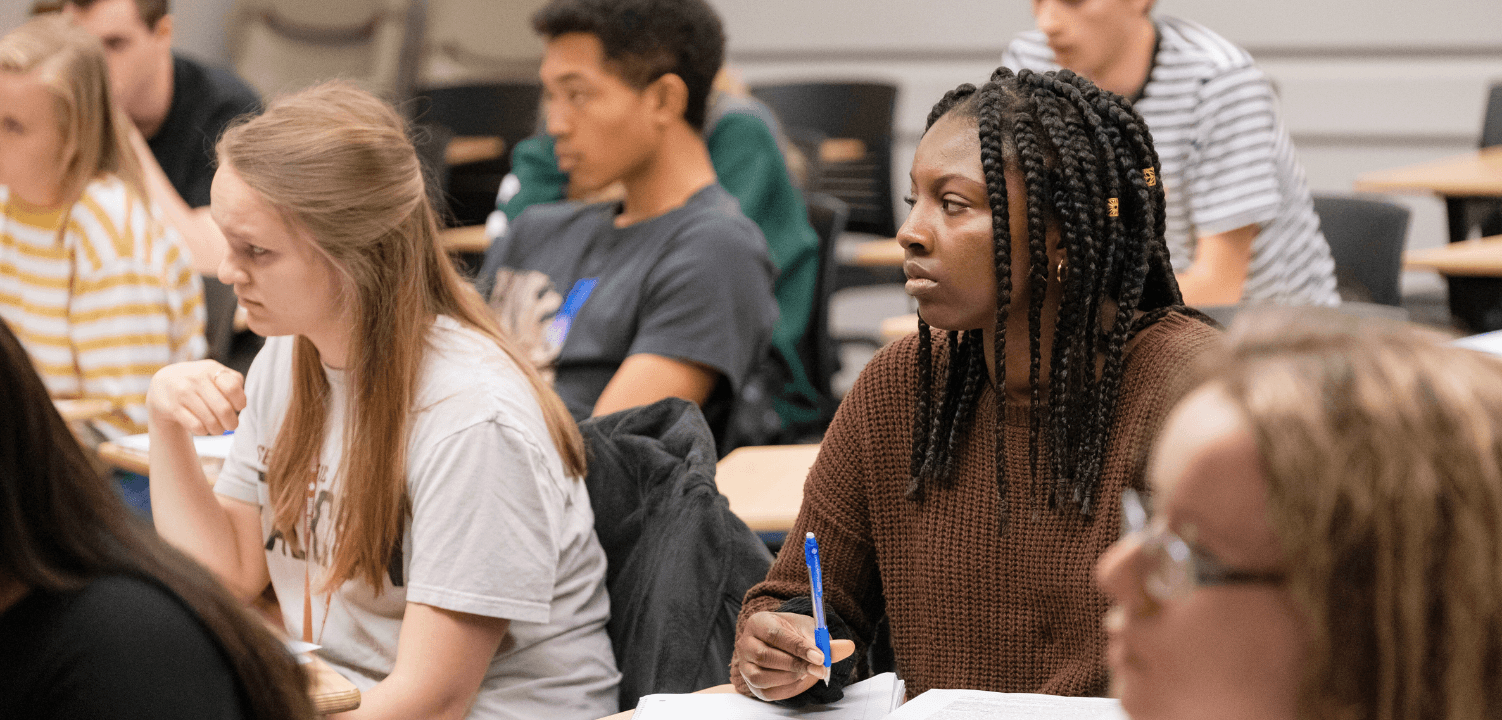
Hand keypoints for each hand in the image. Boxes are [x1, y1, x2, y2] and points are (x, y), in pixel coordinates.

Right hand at [147, 360, 246, 435]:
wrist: (162, 384)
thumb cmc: (197, 381)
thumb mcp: (212, 373)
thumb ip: (232, 381)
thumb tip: (242, 401)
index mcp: (210, 369)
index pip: (233, 388)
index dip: (240, 402)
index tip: (238, 407)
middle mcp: (196, 379)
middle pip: (223, 409)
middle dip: (232, 422)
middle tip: (231, 425)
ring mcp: (182, 393)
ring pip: (210, 420)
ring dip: (218, 429)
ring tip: (218, 429)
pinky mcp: (172, 407)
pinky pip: (196, 426)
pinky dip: (203, 431)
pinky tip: (203, 428)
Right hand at [731, 611, 856, 701]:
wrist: (781, 645)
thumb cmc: (794, 634)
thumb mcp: (809, 630)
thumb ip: (825, 640)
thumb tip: (848, 647)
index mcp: (758, 622)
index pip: (776, 635)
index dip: (798, 647)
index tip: (819, 657)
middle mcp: (745, 643)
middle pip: (767, 657)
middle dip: (797, 664)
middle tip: (820, 669)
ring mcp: (745, 665)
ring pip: (765, 676)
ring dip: (791, 676)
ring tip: (806, 671)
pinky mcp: (750, 684)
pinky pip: (767, 691)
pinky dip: (787, 688)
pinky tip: (798, 679)